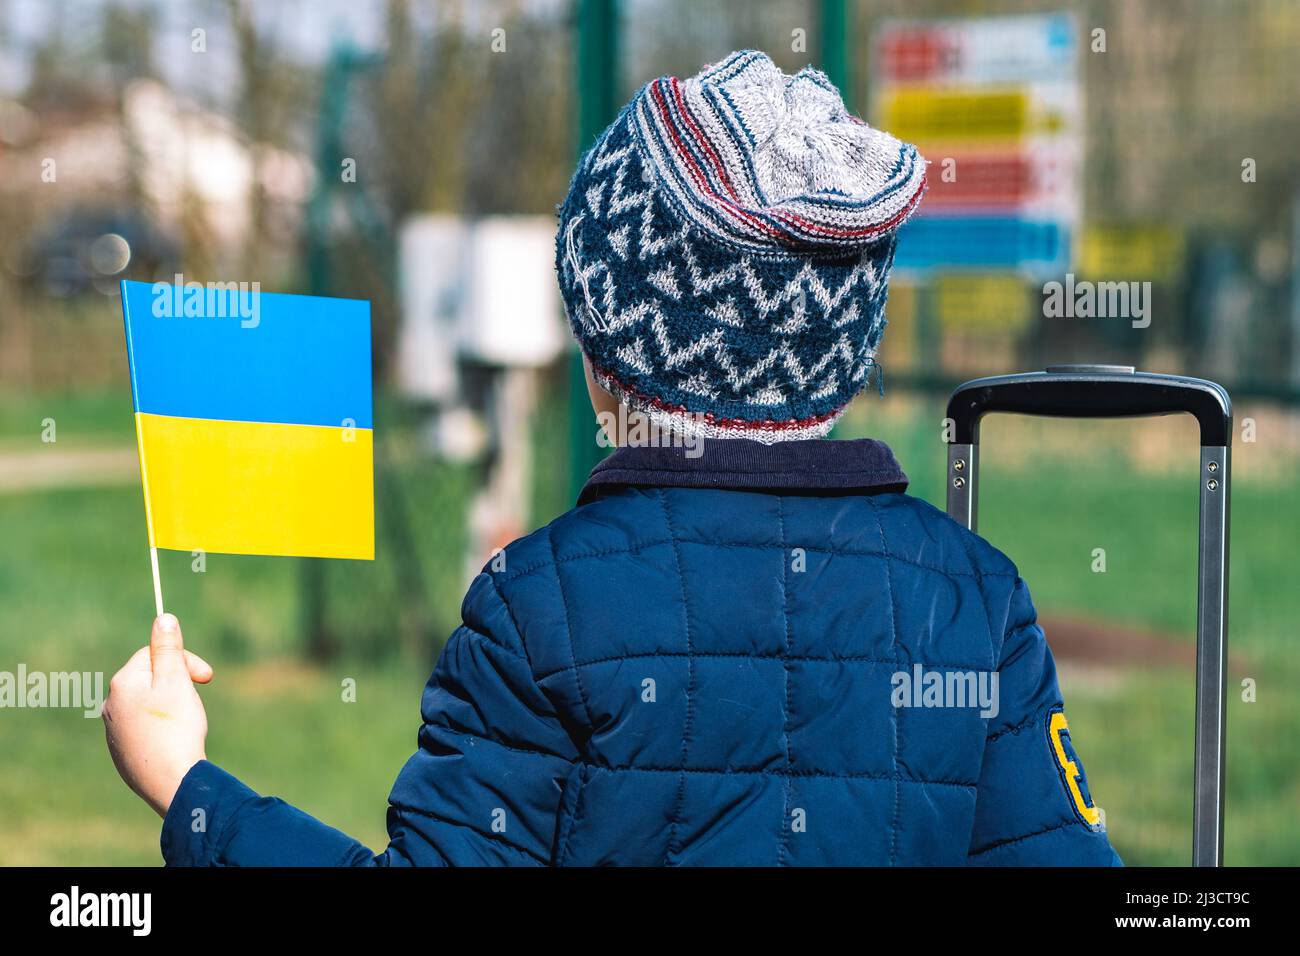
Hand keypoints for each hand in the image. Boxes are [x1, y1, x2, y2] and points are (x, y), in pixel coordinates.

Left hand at [103, 614, 212, 816]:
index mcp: (122, 683)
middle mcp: (110, 705)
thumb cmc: (175, 728)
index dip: (183, 660)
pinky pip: (144, 729)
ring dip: (170, 704)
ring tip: (188, 722)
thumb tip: (162, 618)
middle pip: (149, 678)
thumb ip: (169, 648)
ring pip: (147, 704)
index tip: (207, 676)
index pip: (153, 654)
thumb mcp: (176, 680)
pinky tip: (176, 741)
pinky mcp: (123, 753)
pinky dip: (163, 728)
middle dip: (177, 682)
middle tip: (198, 698)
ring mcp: (114, 732)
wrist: (171, 782)